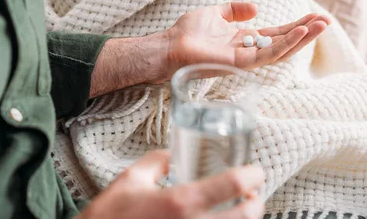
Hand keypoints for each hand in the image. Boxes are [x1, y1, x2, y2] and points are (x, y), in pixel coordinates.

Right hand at [77, 150, 264, 218]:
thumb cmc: (109, 217)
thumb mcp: (130, 178)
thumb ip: (156, 160)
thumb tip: (172, 154)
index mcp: (180, 201)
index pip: (231, 184)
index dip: (251, 175)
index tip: (255, 170)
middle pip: (246, 217)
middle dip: (257, 203)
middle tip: (253, 194)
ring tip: (239, 211)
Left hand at [160, 2, 329, 80]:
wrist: (169, 45)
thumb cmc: (187, 32)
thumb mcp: (214, 13)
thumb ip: (234, 10)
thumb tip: (256, 8)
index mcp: (243, 40)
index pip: (276, 34)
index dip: (295, 26)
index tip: (315, 16)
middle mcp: (248, 51)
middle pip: (284, 43)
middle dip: (306, 32)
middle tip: (327, 21)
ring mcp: (245, 59)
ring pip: (281, 51)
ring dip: (303, 38)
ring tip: (321, 24)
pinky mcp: (240, 63)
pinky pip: (268, 55)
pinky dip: (285, 44)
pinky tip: (300, 32)